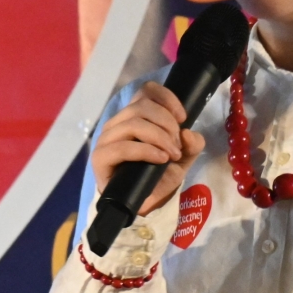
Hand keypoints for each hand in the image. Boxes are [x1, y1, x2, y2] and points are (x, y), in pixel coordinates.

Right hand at [90, 80, 205, 216]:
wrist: (145, 201)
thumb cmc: (159, 173)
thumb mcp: (184, 156)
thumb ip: (192, 144)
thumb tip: (187, 133)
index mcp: (135, 115)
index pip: (145, 91)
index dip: (165, 98)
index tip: (182, 117)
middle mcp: (118, 122)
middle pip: (141, 107)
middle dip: (166, 123)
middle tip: (177, 144)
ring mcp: (106, 139)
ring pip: (133, 124)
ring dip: (159, 137)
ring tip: (171, 154)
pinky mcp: (100, 157)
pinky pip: (123, 147)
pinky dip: (146, 151)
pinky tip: (160, 159)